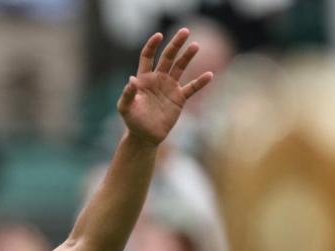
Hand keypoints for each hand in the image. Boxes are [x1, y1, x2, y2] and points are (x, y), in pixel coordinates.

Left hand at [118, 29, 213, 146]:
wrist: (145, 136)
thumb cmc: (132, 121)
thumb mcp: (125, 108)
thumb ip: (127, 94)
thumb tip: (131, 80)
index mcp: (144, 78)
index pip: (148, 57)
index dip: (152, 46)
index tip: (159, 35)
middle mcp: (158, 79)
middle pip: (168, 57)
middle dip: (176, 45)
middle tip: (185, 31)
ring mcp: (169, 87)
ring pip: (180, 68)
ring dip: (188, 57)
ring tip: (195, 45)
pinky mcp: (179, 98)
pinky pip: (192, 88)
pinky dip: (200, 82)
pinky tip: (209, 75)